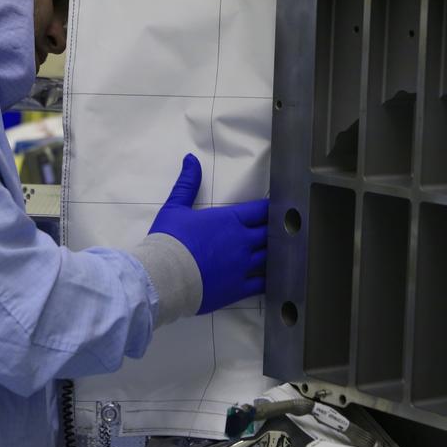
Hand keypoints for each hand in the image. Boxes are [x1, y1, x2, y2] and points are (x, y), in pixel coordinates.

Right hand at [148, 154, 267, 313]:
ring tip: (281, 251)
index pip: (261, 209)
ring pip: (270, 257)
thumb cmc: (169, 241)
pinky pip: (263, 283)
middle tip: (283, 228)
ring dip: (276, 252)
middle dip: (277, 229)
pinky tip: (275, 278)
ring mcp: (243, 266)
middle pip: (270, 232)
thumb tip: (190, 159)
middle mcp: (242, 241)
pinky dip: (271, 279)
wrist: (163, 277)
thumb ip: (188, 183)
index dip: (271, 208)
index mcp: (230, 220)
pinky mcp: (239, 288)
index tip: (278, 207)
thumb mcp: (175, 208)